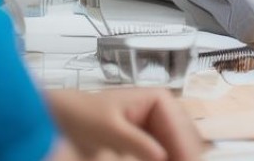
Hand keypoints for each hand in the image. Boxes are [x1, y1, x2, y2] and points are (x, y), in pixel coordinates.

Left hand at [46, 87, 203, 160]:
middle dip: (186, 153)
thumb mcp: (109, 129)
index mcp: (158, 99)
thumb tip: (162, 156)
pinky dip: (169, 159)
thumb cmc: (85, 114)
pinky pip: (166, 151)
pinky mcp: (150, 138)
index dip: (185, 147)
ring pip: (178, 145)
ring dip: (179, 155)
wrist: (68, 116)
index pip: (179, 125)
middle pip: (184, 136)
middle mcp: (163, 109)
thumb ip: (135, 141)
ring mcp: (158, 124)